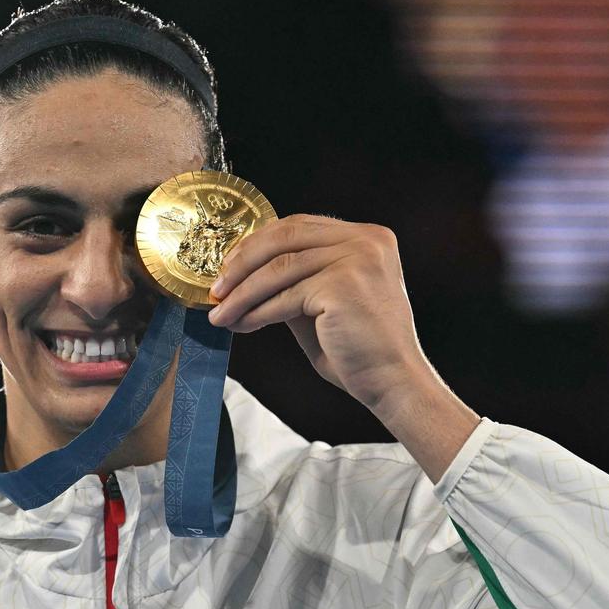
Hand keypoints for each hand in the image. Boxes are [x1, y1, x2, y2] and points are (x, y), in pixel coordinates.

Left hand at [207, 214, 478, 480]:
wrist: (392, 382)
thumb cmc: (358, 349)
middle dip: (242, 262)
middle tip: (216, 287)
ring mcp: (357, 258)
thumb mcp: (323, 302)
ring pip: (279, 267)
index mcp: (368, 236)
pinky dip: (256, 311)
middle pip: (285, 236)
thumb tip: (243, 273)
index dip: (257, 244)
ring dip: (242, 293)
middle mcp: (366, 239)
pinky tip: (240, 324)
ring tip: (219, 313)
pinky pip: (285, 296)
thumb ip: (295, 279)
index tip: (228, 267)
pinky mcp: (343, 284)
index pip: (298, 225)